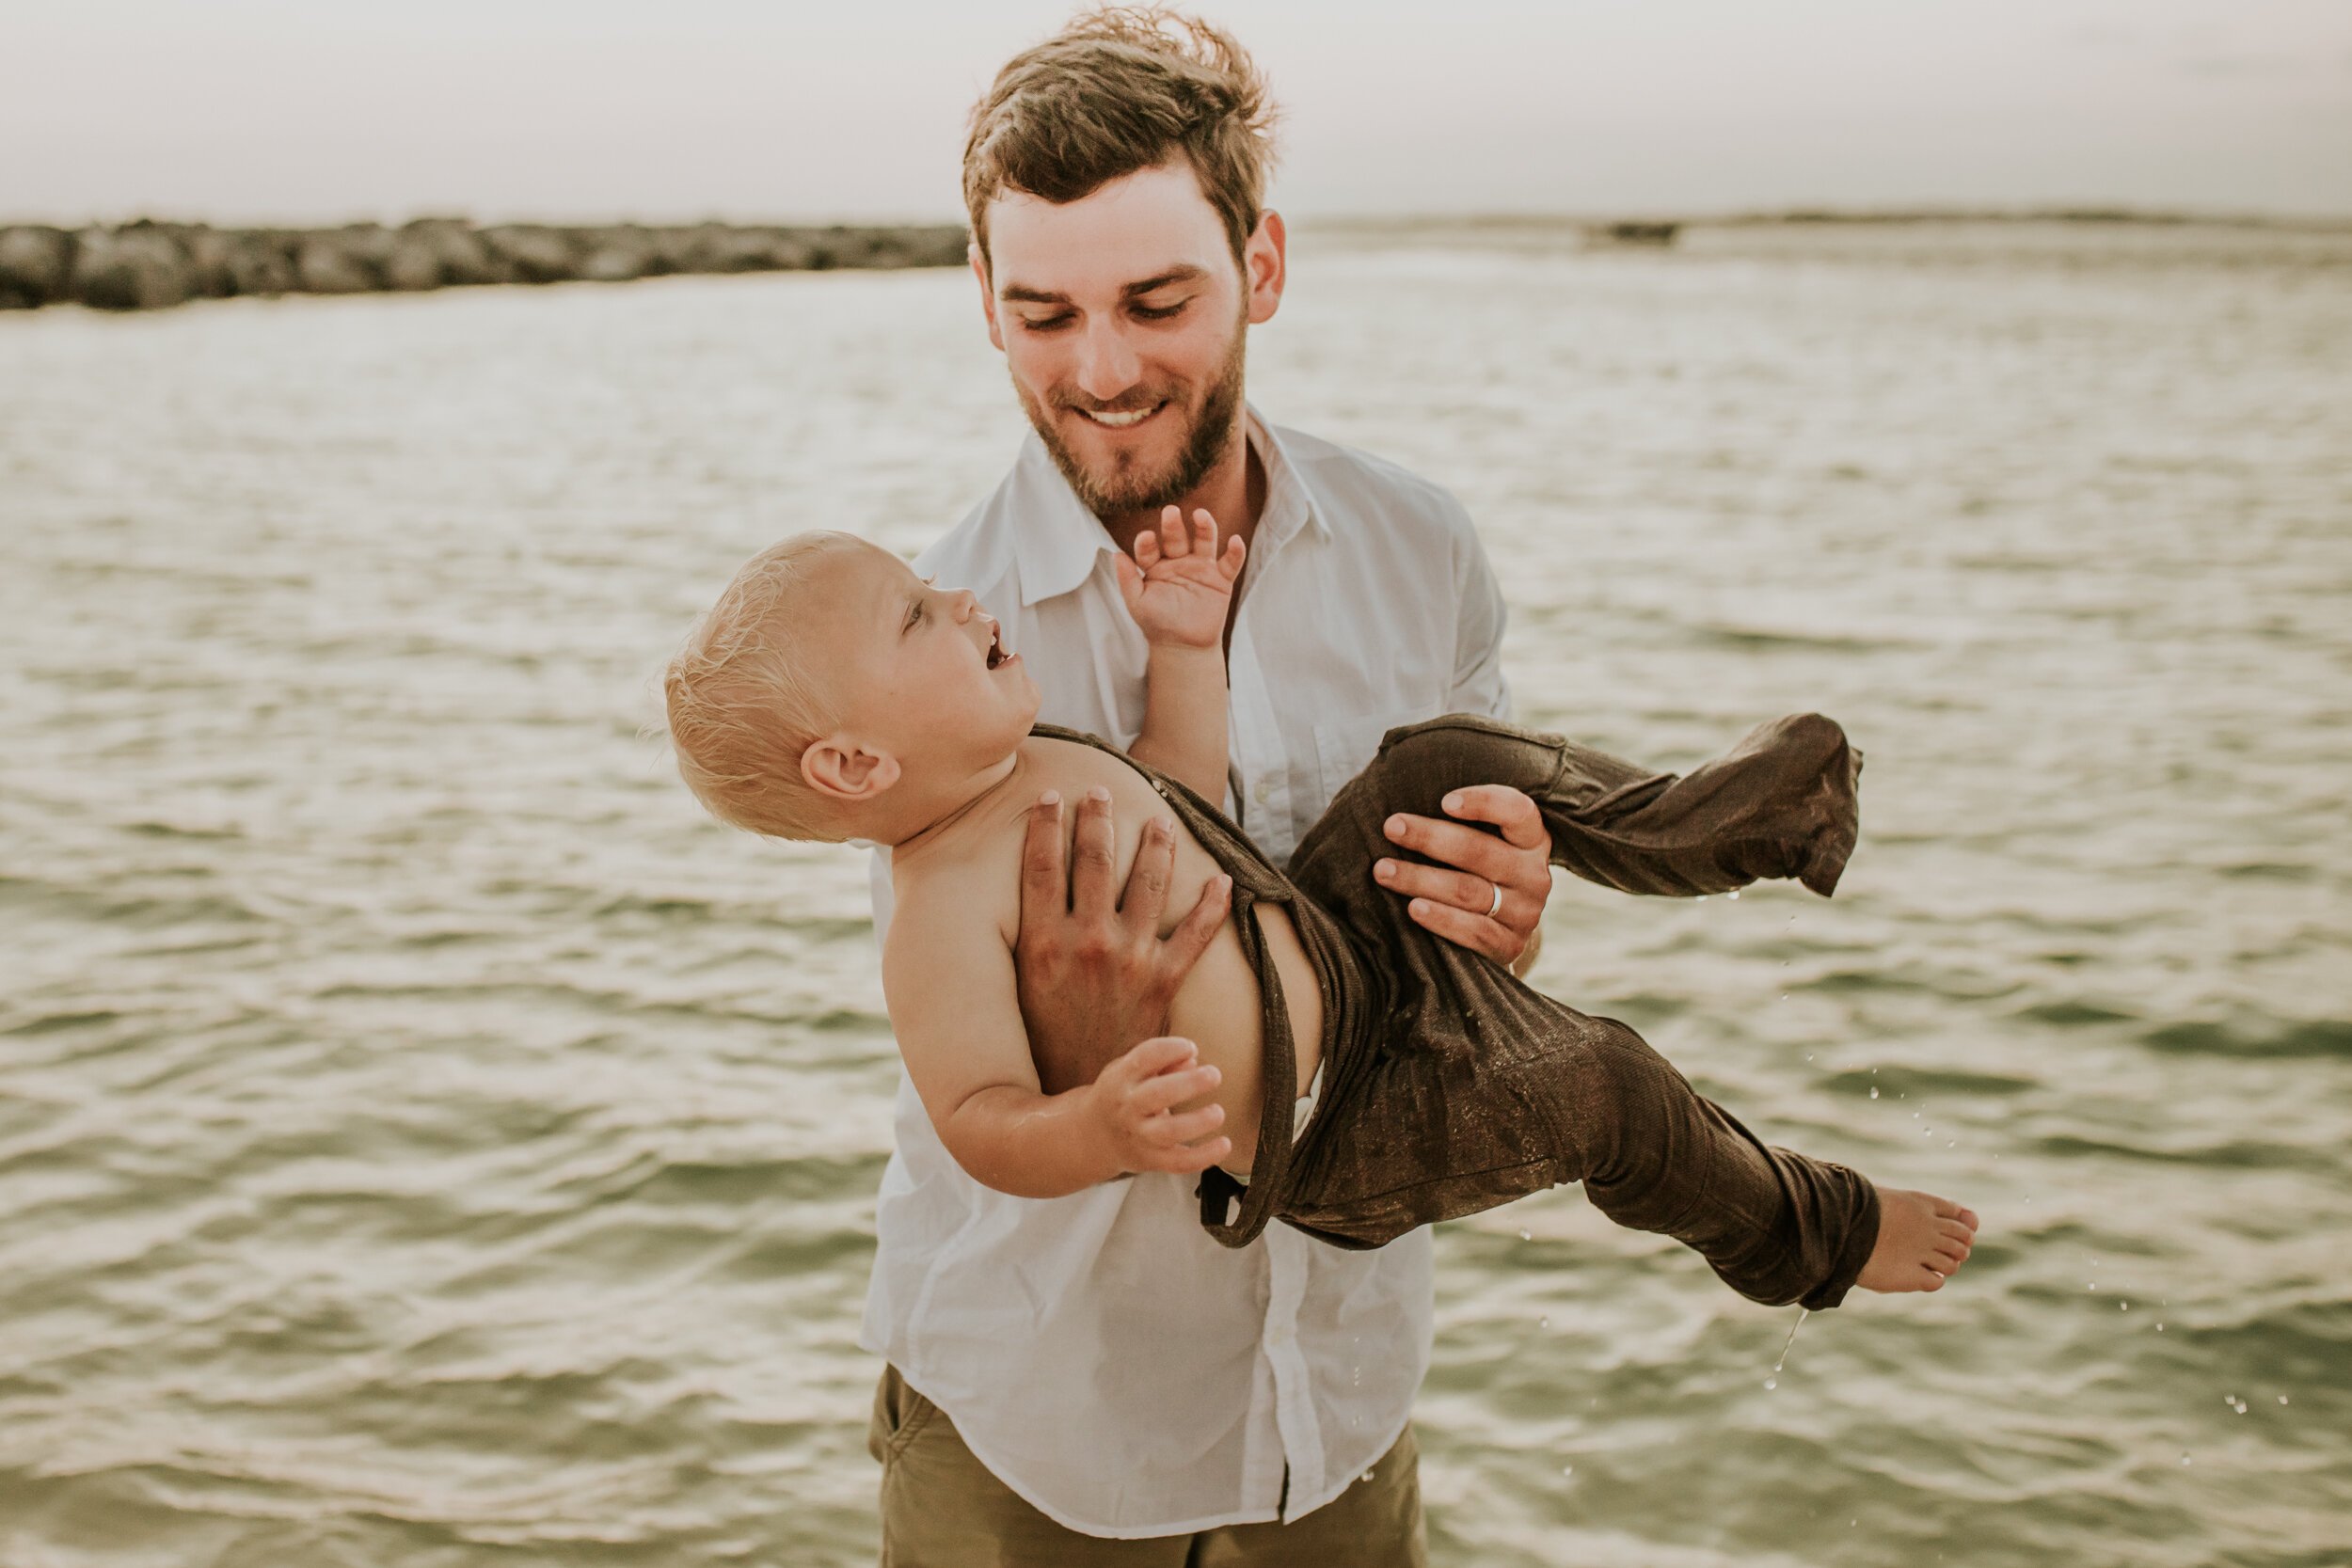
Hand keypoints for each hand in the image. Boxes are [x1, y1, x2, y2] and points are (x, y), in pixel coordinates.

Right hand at [1016, 786, 1231, 1094]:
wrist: (1083, 1090)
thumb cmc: (1044, 1036)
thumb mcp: (1020, 982)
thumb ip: (1027, 934)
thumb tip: (1025, 889)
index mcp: (1043, 942)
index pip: (1042, 866)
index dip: (1046, 825)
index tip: (1051, 797)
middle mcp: (1087, 943)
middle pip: (1094, 862)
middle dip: (1097, 820)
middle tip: (1101, 792)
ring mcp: (1129, 959)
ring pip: (1147, 884)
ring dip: (1155, 845)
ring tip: (1159, 821)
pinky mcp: (1162, 981)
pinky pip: (1195, 935)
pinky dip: (1211, 906)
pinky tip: (1221, 881)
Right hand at [1086, 1035, 1231, 1175]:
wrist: (1093, 1137)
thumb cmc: (1123, 1095)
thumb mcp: (1130, 1071)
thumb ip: (1161, 1063)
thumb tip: (1192, 1059)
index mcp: (1122, 1078)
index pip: (1144, 1058)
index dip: (1170, 1049)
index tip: (1191, 1048)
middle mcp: (1128, 1107)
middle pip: (1157, 1095)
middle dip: (1189, 1084)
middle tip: (1215, 1074)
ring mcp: (1138, 1136)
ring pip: (1168, 1132)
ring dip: (1197, 1122)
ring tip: (1219, 1112)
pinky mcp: (1150, 1160)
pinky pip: (1178, 1162)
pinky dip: (1204, 1156)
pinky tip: (1225, 1144)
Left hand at [1114, 505, 1246, 649]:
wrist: (1183, 647)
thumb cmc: (1156, 623)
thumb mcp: (1137, 603)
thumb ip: (1127, 579)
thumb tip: (1116, 554)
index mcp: (1155, 565)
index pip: (1149, 549)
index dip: (1147, 543)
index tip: (1146, 537)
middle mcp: (1178, 561)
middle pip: (1176, 538)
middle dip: (1173, 526)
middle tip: (1170, 512)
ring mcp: (1201, 568)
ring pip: (1204, 542)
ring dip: (1204, 527)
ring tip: (1201, 515)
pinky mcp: (1221, 579)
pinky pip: (1230, 563)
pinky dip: (1236, 552)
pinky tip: (1235, 541)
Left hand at [1375, 784, 1550, 968]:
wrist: (1502, 930)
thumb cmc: (1478, 869)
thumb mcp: (1485, 839)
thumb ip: (1457, 819)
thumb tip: (1394, 788)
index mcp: (1531, 838)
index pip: (1517, 811)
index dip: (1484, 803)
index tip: (1445, 801)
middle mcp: (1534, 873)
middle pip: (1481, 852)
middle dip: (1431, 838)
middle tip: (1392, 826)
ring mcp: (1525, 912)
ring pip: (1469, 891)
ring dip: (1420, 879)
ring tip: (1383, 870)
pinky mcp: (1510, 944)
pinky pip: (1474, 931)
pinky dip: (1441, 919)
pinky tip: (1413, 909)